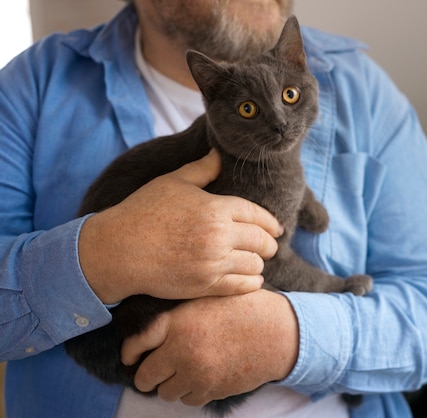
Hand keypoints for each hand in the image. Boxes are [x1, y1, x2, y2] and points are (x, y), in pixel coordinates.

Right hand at [79, 149, 283, 303]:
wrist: (118, 250)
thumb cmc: (143, 211)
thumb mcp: (173, 182)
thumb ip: (201, 169)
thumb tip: (219, 154)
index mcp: (216, 208)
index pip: (258, 215)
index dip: (271, 222)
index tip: (277, 228)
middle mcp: (219, 236)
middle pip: (262, 241)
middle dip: (270, 244)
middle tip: (269, 246)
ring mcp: (213, 262)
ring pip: (255, 265)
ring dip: (259, 263)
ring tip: (257, 262)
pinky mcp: (205, 285)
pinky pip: (241, 286)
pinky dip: (252, 283)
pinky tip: (251, 279)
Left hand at [120, 290, 298, 405]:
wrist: (278, 331)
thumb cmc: (244, 309)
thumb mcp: (208, 298)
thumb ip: (179, 313)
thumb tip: (150, 329)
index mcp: (178, 322)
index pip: (136, 344)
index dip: (129, 352)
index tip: (131, 356)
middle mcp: (182, 349)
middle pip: (145, 376)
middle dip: (147, 375)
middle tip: (154, 370)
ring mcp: (196, 373)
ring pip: (165, 393)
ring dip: (170, 384)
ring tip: (182, 372)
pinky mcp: (212, 390)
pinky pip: (188, 400)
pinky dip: (190, 392)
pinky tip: (202, 376)